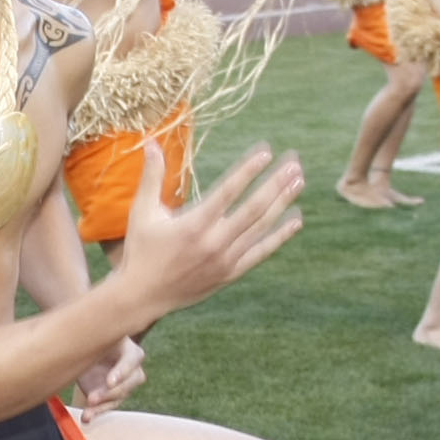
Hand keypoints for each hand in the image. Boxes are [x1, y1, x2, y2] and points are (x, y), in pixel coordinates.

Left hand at [70, 336, 144, 414]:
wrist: (84, 350)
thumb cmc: (91, 338)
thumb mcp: (93, 335)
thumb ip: (92, 336)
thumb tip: (81, 333)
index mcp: (130, 350)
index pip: (130, 361)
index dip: (121, 372)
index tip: (109, 382)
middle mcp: (132, 368)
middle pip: (130, 383)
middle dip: (111, 392)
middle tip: (92, 398)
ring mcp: (123, 384)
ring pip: (119, 397)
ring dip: (102, 406)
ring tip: (87, 412)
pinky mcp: (112, 397)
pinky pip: (107, 406)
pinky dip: (96, 413)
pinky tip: (86, 418)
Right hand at [111, 142, 300, 321]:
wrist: (142, 296)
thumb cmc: (141, 250)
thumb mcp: (142, 212)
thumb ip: (152, 176)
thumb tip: (150, 142)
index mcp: (193, 224)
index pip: (228, 191)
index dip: (249, 170)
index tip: (266, 152)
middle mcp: (213, 242)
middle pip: (253, 208)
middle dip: (276, 183)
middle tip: (294, 163)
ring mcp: (225, 260)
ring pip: (261, 228)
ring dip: (282, 203)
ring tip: (299, 181)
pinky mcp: (230, 274)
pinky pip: (261, 252)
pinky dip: (280, 236)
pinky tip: (295, 220)